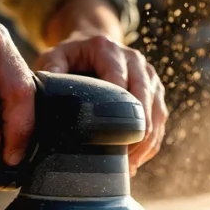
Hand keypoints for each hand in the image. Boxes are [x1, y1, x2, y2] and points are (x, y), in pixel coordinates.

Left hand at [35, 34, 167, 174]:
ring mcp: (149, 75)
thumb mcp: (55, 57)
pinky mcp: (156, 90)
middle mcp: (134, 59)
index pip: (118, 83)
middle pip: (143, 100)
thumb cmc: (71, 56)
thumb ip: (51, 70)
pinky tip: (137, 159)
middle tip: (121, 160)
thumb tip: (49, 91)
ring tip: (129, 166)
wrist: (93, 43)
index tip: (107, 139)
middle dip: (135, 132)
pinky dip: (151, 141)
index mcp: (108, 50)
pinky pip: (160, 119)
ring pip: (156, 113)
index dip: (117, 112)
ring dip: (145, 141)